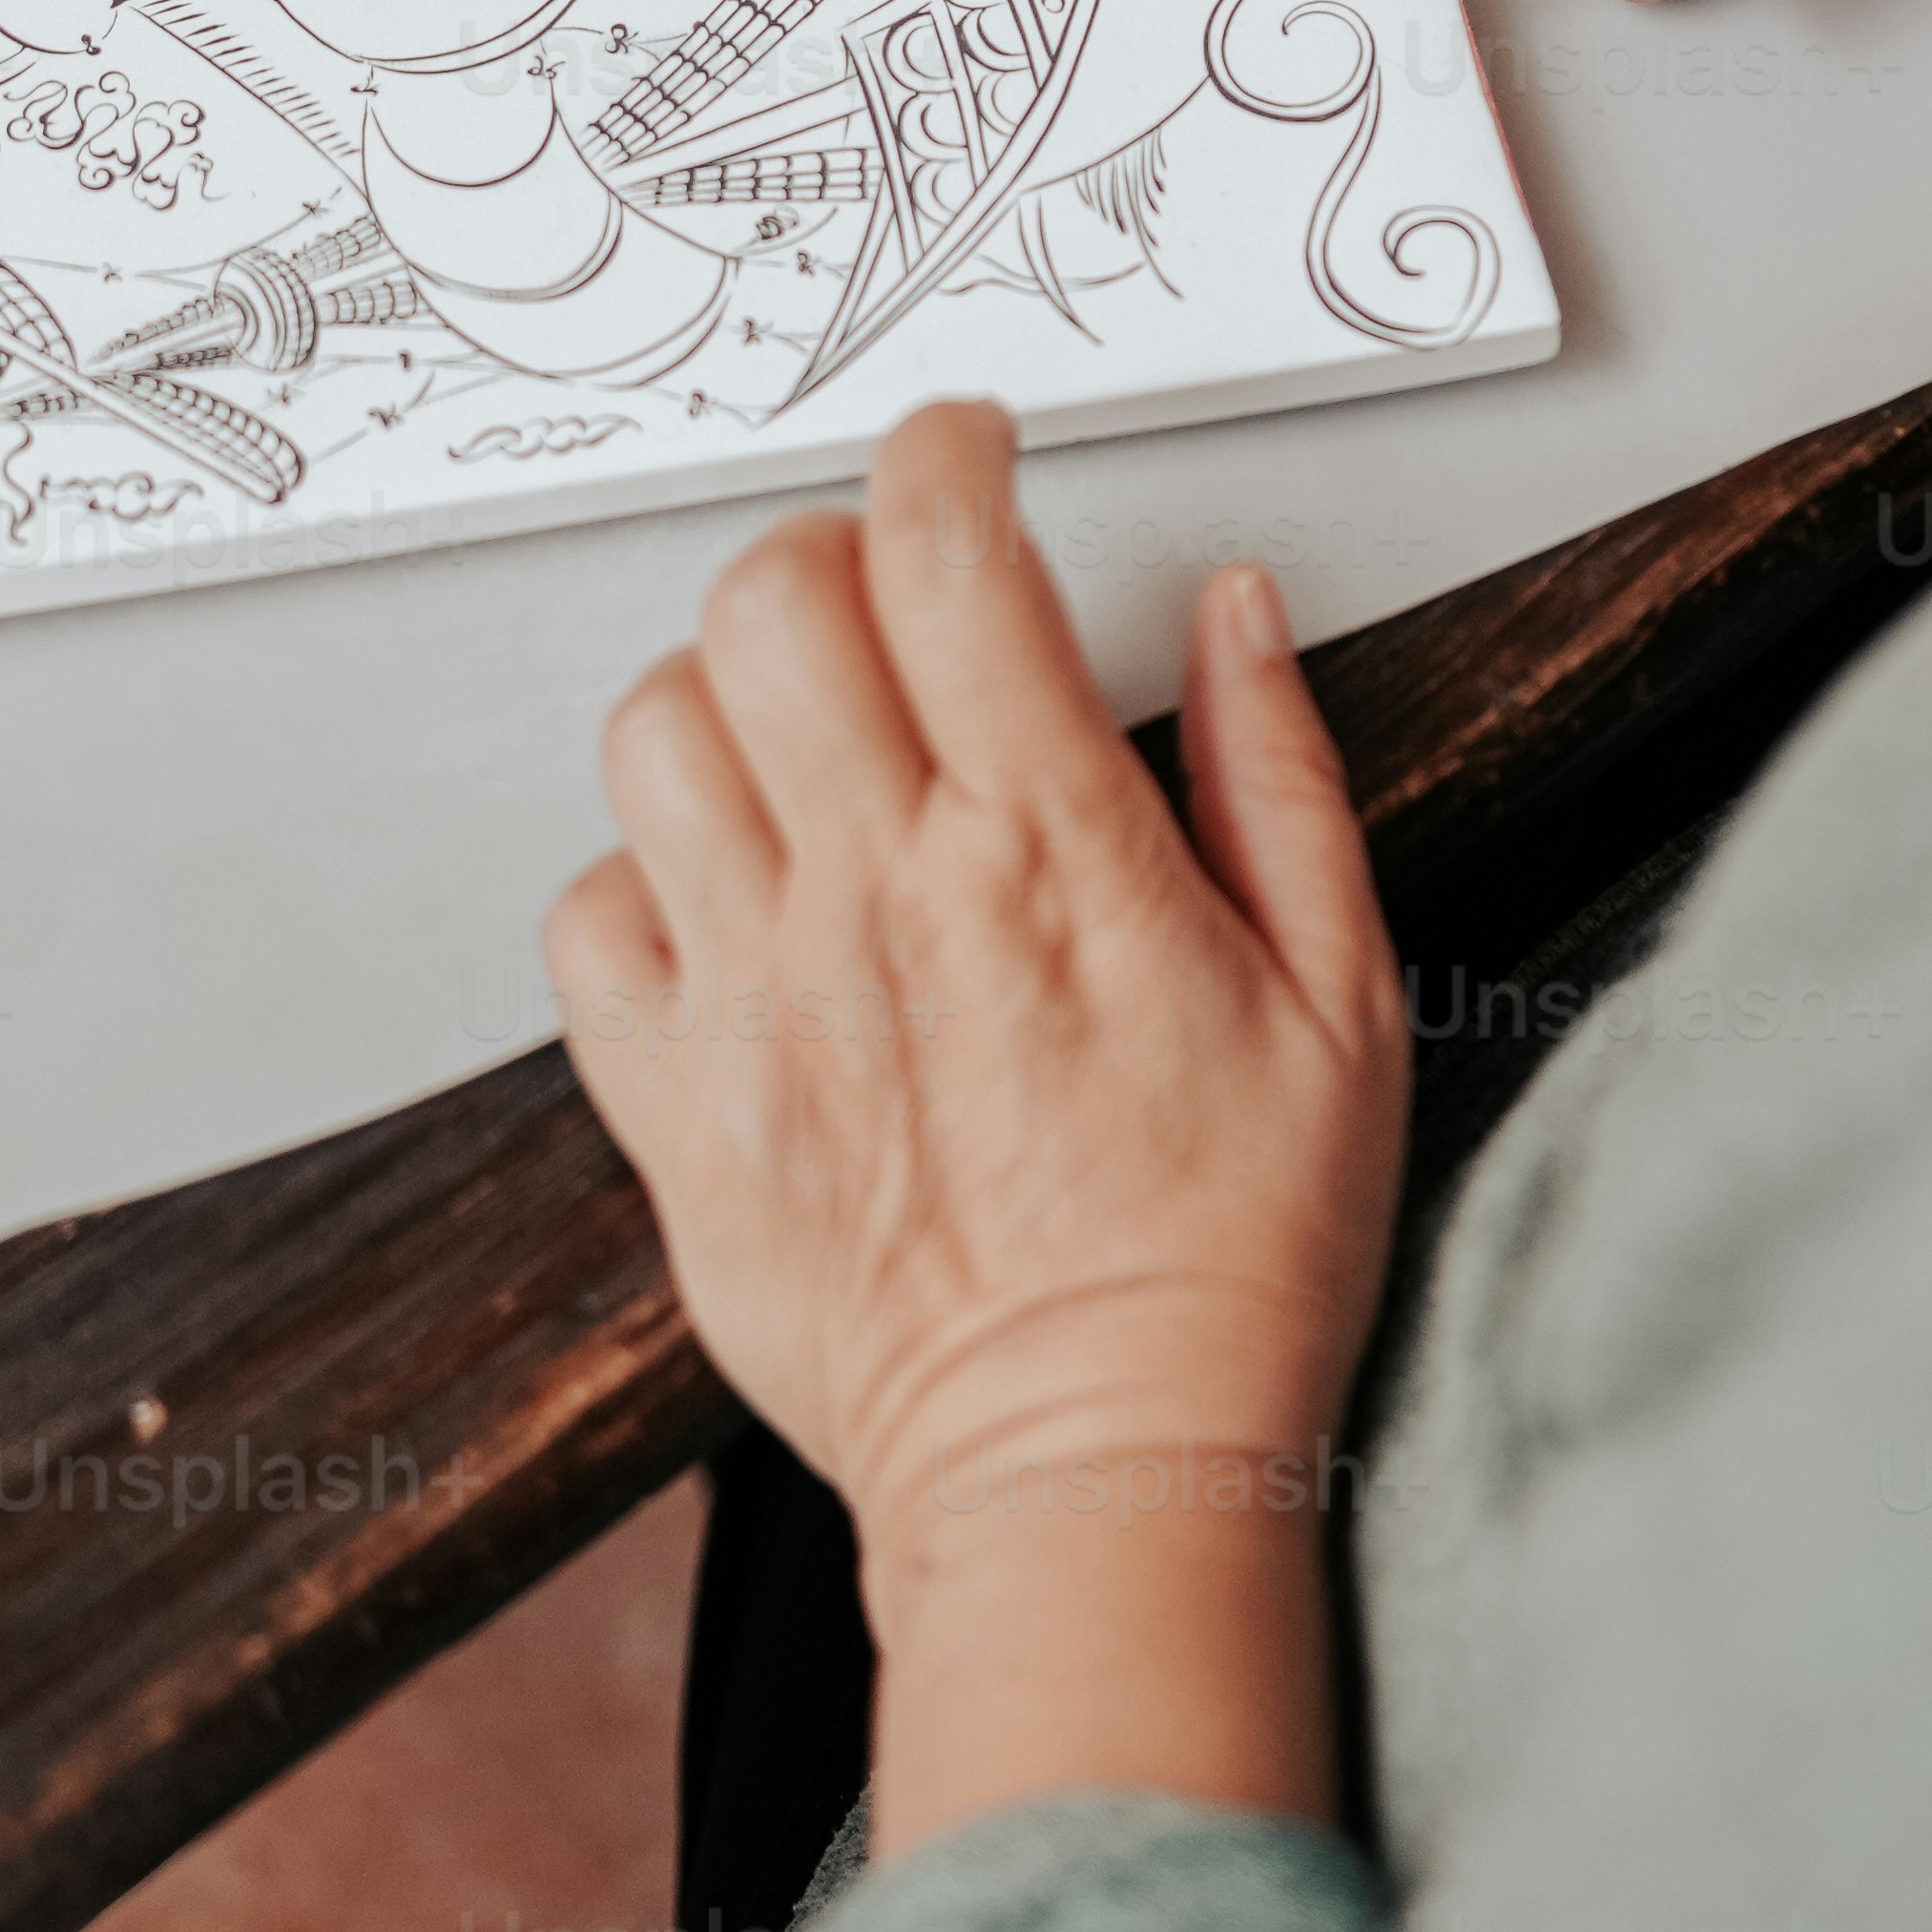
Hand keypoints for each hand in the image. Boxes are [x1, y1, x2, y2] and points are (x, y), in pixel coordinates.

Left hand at [549, 403, 1409, 1846]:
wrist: (1094, 1479)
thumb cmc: (1230, 1260)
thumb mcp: (1343, 1000)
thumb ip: (1280, 778)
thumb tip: (1234, 614)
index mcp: (1048, 853)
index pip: (945, 554)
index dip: (945, 453)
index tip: (966, 451)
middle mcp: (878, 902)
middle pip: (768, 604)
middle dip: (828, 552)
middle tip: (886, 596)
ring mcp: (758, 1004)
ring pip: (656, 733)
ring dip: (727, 703)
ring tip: (804, 748)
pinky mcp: (678, 1111)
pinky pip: (587, 922)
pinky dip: (643, 885)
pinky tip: (734, 911)